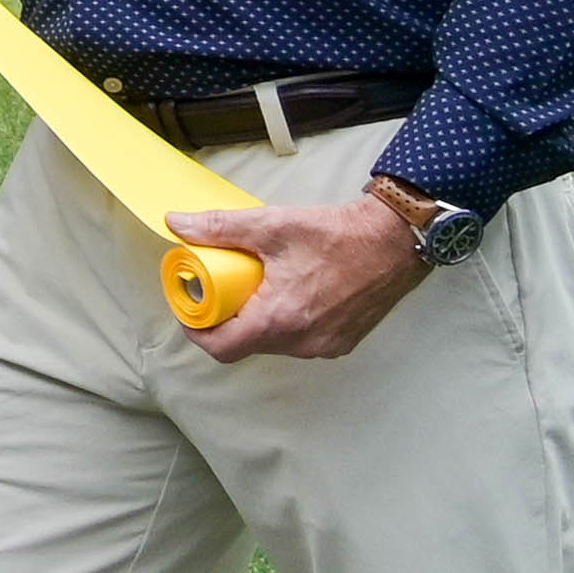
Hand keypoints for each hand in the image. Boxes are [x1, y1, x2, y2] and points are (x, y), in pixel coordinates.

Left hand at [170, 183, 432, 363]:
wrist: (395, 240)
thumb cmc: (336, 234)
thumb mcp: (271, 225)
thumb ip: (219, 228)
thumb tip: (178, 224)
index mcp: (280, 319)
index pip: (223, 347)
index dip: (198, 332)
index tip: (191, 309)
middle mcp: (304, 342)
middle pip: (247, 345)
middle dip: (227, 322)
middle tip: (220, 291)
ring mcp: (327, 346)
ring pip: (274, 345)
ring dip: (258, 323)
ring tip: (252, 290)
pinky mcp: (344, 341)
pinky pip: (301, 342)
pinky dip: (285, 324)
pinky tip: (285, 295)